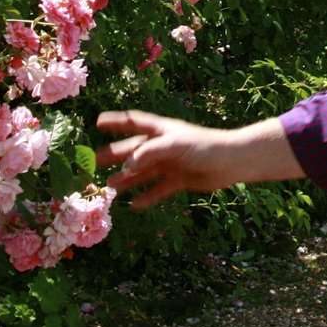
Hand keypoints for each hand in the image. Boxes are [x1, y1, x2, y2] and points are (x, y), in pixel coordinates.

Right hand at [94, 111, 301, 209]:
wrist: (232, 162)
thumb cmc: (204, 145)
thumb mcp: (174, 145)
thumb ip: (149, 153)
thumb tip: (126, 167)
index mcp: (161, 130)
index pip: (134, 122)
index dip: (116, 121)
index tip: (97, 122)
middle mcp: (163, 146)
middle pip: (133, 150)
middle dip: (114, 156)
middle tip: (94, 163)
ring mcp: (170, 163)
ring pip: (143, 172)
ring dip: (126, 179)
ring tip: (109, 187)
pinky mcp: (179, 180)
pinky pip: (158, 189)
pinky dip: (147, 197)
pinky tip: (134, 205)